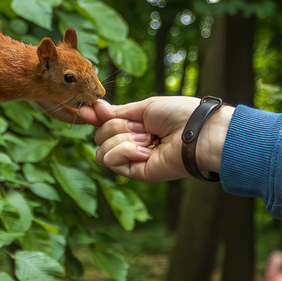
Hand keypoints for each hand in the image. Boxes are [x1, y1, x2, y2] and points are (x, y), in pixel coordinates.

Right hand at [79, 97, 233, 181]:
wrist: (197, 133)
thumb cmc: (179, 115)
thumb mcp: (145, 107)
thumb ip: (119, 112)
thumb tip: (95, 108)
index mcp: (137, 126)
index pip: (106, 123)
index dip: (94, 118)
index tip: (85, 110)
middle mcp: (133, 143)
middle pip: (100, 135)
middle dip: (116, 126)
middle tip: (142, 126)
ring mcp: (134, 159)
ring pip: (101, 150)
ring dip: (121, 139)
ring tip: (146, 138)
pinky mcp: (136, 173)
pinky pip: (111, 161)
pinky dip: (125, 150)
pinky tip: (145, 150)